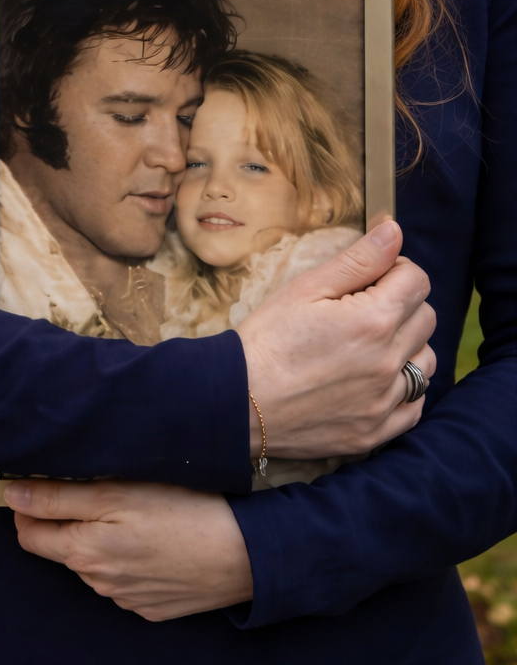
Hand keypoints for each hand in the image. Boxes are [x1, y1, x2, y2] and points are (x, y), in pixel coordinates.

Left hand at [5, 479, 252, 620]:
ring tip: (133, 512)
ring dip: (99, 538)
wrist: (244, 555)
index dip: (31, 504)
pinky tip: (153, 539)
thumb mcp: (115, 492)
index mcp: (82, 551)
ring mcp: (125, 598)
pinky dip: (127, 558)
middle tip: (98, 490)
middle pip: (60, 547)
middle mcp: (97, 582)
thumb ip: (57, 497)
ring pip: (93, 562)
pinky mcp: (151, 607)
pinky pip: (123, 579)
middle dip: (66, 520)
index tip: (48, 481)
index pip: (28, 533)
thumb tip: (10, 496)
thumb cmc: (181, 510)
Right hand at [238, 219, 436, 459]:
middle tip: (364, 307)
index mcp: (374, 320)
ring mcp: (384, 401)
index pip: (417, 281)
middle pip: (425, 318)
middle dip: (403, 303)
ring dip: (407, 346)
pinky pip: (415, 406)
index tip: (373, 276)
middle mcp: (389, 362)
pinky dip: (403, 390)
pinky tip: (373, 380)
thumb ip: (358, 259)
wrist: (238, 400)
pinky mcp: (375, 432)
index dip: (396, 270)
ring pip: (425, 362)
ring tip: (368, 345)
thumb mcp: (306, 287)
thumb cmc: (267, 339)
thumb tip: (394, 232)